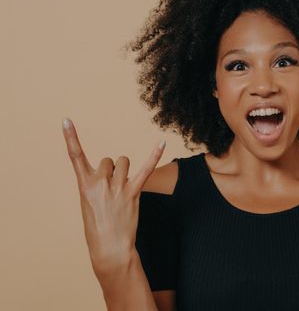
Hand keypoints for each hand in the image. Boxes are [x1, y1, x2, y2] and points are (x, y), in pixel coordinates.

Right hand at [62, 118, 165, 274]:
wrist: (110, 248)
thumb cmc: (98, 227)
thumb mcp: (89, 204)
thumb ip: (97, 184)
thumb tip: (112, 171)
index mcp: (85, 185)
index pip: (75, 156)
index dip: (70, 137)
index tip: (66, 120)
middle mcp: (100, 182)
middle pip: (109, 160)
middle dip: (111, 171)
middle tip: (111, 192)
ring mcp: (118, 186)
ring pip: (124, 162)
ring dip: (125, 171)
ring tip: (123, 190)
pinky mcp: (134, 192)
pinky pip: (146, 169)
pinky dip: (154, 155)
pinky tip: (162, 142)